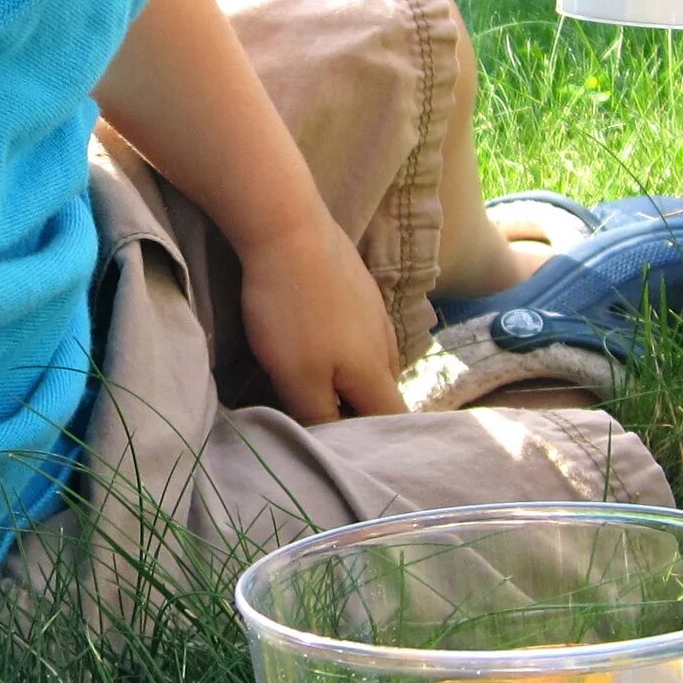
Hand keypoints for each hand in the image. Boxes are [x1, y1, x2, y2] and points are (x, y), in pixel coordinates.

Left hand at [233, 209, 407, 424]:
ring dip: (354, 378)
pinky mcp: (357, 285)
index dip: (381, 444)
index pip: (394, 420)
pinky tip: (320, 339)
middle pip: (384, 390)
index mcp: (376, 371)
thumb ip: (319, 416)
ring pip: (372, 359)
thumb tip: (336, 443)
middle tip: (330, 424)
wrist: (288, 227)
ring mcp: (374, 309)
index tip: (357, 455)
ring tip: (323, 386)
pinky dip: (345, 346)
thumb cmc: (292, 310)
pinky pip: (359, 330)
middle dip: (364, 411)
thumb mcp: (297, 377)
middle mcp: (386, 342)